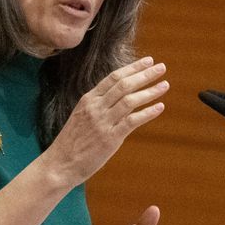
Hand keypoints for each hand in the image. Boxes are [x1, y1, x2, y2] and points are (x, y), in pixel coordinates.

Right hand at [44, 56, 168, 185]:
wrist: (60, 163)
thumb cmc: (72, 142)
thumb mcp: (81, 116)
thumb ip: (99, 106)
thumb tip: (121, 99)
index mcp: (88, 99)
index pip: (113, 77)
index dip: (132, 68)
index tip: (148, 61)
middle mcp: (95, 108)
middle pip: (124, 84)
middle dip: (144, 74)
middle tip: (161, 67)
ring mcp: (102, 122)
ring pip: (130, 100)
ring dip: (150, 91)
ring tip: (165, 85)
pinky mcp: (109, 138)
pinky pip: (132, 121)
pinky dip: (147, 113)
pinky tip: (160, 107)